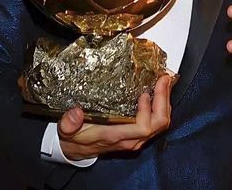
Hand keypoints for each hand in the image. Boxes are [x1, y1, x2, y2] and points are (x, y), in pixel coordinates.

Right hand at [57, 73, 172, 160]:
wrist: (75, 151)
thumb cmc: (74, 138)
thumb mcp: (66, 130)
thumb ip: (69, 123)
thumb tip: (76, 112)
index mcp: (114, 136)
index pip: (142, 128)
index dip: (148, 110)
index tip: (145, 92)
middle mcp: (130, 139)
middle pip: (157, 125)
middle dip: (163, 101)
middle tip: (163, 79)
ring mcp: (135, 139)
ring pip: (160, 124)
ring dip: (165, 102)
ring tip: (164, 81)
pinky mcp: (137, 135)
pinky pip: (156, 122)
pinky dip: (160, 106)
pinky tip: (158, 91)